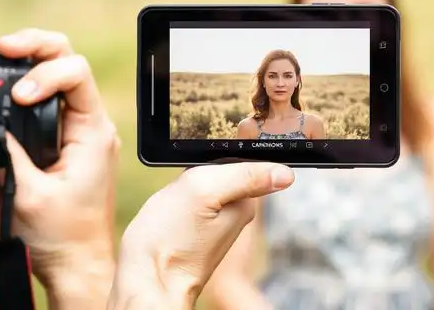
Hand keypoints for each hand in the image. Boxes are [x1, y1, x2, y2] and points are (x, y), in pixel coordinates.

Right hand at [0, 29, 119, 293]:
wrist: (74, 261)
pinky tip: (0, 82)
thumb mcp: (28, 194)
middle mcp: (88, 120)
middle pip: (65, 58)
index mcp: (93, 129)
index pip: (76, 72)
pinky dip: (21, 82)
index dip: (43, 73)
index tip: (18, 94)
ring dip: (24, 59)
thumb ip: (6, 156)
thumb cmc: (62, 234)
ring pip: (55, 70)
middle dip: (31, 46)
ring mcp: (76, 126)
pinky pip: (46, 95)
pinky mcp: (62, 136)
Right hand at [108, 162, 293, 309]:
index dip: (221, 151)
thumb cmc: (171, 238)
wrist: (147, 281)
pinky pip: (190, 203)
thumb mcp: (206, 192)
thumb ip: (245, 176)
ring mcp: (215, 225)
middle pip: (221, 172)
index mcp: (246, 203)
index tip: (200, 166)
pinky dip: (178, 200)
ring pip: (203, 186)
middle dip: (199, 168)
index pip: (243, 160)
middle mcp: (236, 215)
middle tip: (183, 186)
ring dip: (187, 185)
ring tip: (174, 201)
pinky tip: (169, 211)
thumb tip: (286, 174)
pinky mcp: (196, 233)